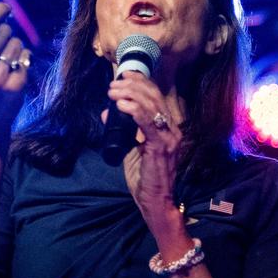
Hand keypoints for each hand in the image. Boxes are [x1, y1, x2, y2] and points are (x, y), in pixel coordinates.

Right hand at [0, 2, 30, 138]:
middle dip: (5, 34)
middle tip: (0, 49)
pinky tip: (13, 71)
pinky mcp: (16, 86)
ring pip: (17, 43)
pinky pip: (25, 58)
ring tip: (5, 62)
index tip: (6, 7)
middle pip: (4, 31)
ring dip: (15, 48)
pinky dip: (22, 60)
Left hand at [105, 72, 183, 227]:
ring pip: (151, 106)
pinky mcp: (161, 147)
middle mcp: (171, 129)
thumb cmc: (145, 178)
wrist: (155, 202)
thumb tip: (106, 113)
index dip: (141, 82)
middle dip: (133, 85)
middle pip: (154, 97)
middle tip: (114, 84)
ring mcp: (168, 138)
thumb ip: (122, 131)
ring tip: (113, 92)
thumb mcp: (130, 149)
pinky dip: (133, 110)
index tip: (124, 75)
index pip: (156, 97)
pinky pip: (148, 123)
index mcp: (167, 128)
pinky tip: (121, 105)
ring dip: (130, 95)